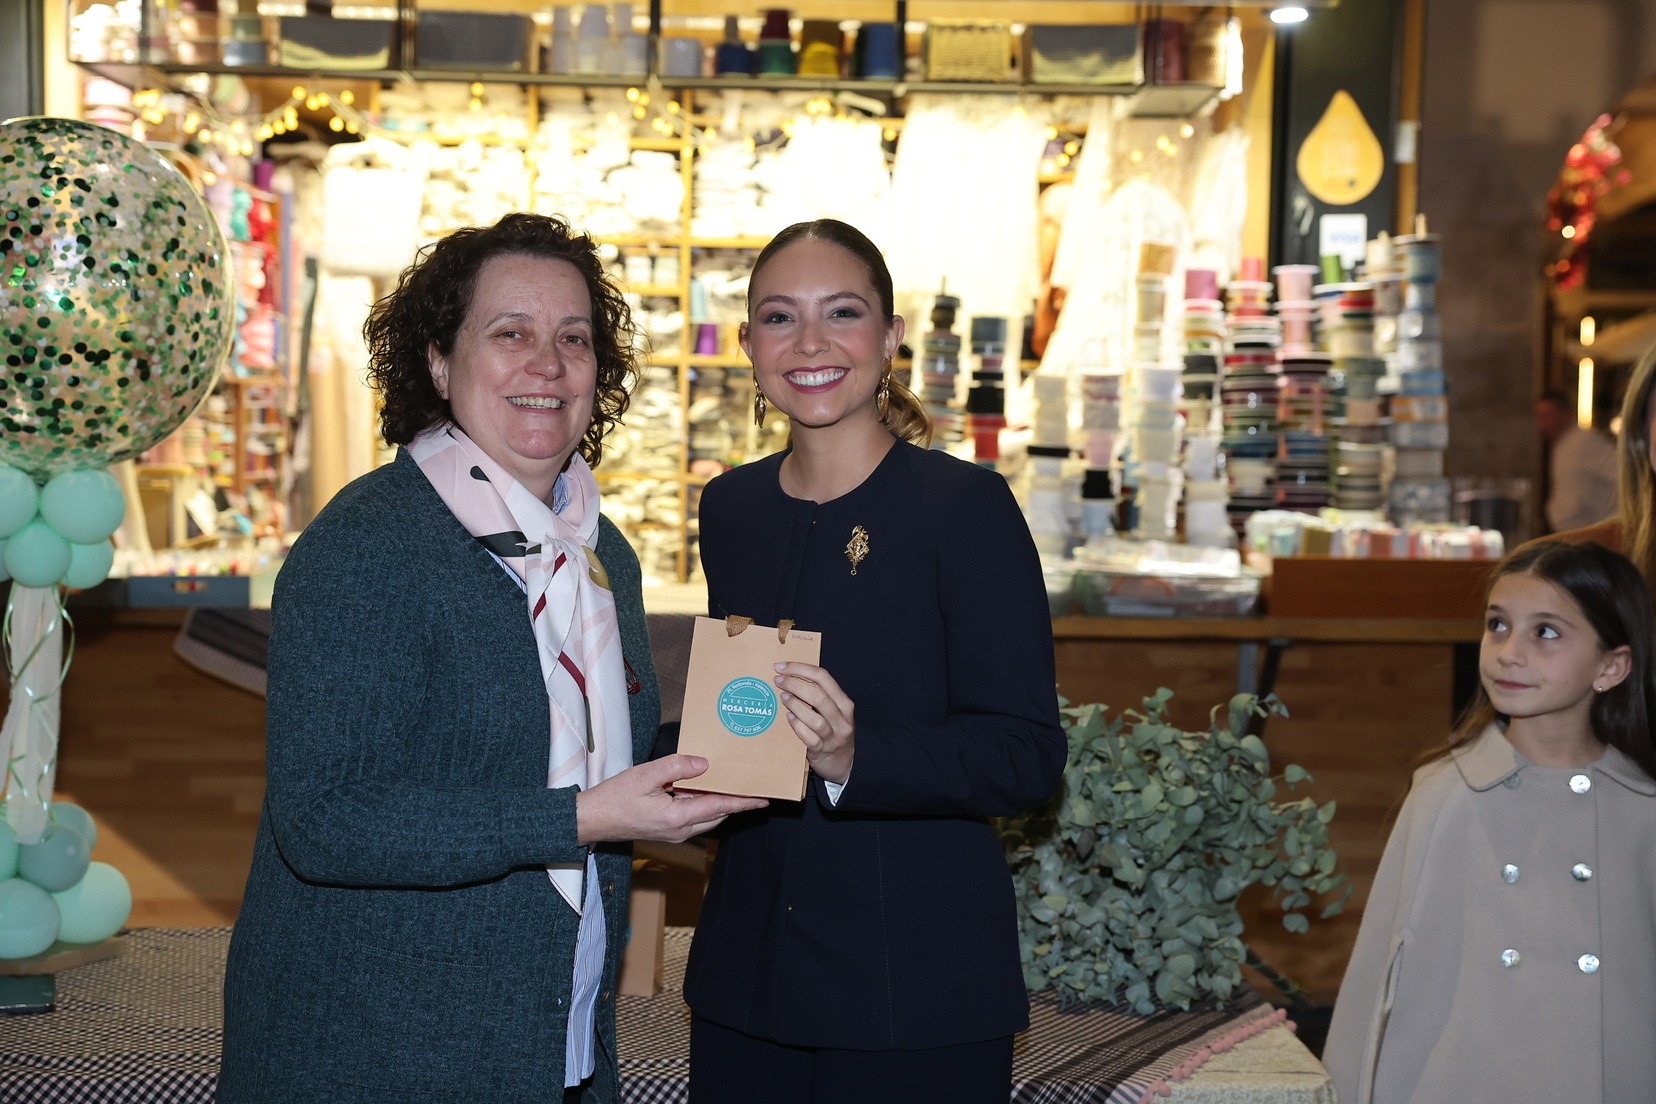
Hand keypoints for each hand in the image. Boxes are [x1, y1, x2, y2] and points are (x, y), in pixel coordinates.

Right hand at [576, 755, 766, 844]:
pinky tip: (700, 788)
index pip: (719, 807)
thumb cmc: (614, 798)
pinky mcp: (667, 831)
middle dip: (735, 802)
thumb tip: (704, 764)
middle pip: (718, 814)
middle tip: (750, 785)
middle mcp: (680, 830)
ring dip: (718, 802)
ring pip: (707, 816)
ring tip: (729, 782)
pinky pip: (694, 817)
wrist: (590, 820)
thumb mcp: (645, 775)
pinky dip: (703, 803)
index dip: (743, 802)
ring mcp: (674, 833)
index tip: (763, 799)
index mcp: (677, 817)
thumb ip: (677, 767)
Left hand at [774, 662, 854, 784]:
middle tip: (778, 680)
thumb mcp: (833, 710)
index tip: (781, 666)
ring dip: (795, 705)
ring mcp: (833, 736)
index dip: (800, 669)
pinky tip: (788, 718)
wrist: (842, 763)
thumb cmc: (833, 731)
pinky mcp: (822, 750)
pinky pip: (809, 737)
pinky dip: (797, 726)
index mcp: (844, 702)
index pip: (823, 677)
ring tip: (782, 697)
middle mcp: (841, 718)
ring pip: (814, 718)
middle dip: (794, 684)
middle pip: (818, 695)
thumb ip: (819, 694)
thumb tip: (791, 675)